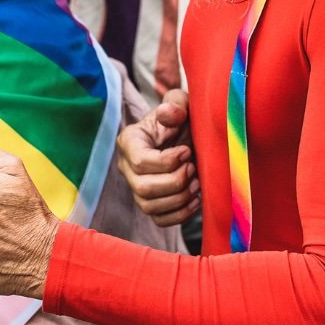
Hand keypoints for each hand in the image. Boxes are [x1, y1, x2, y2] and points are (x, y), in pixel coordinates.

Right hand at [117, 90, 199, 226]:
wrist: (185, 135)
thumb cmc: (180, 118)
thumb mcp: (180, 104)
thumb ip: (175, 104)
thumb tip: (167, 113)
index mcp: (130, 141)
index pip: (139, 161)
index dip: (166, 161)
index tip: (186, 151)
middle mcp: (127, 167)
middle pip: (143, 188)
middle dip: (174, 182)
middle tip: (193, 167)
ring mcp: (137, 188)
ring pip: (150, 207)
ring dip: (179, 198)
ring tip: (197, 182)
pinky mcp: (150, 203)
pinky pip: (160, 220)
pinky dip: (180, 215)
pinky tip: (196, 199)